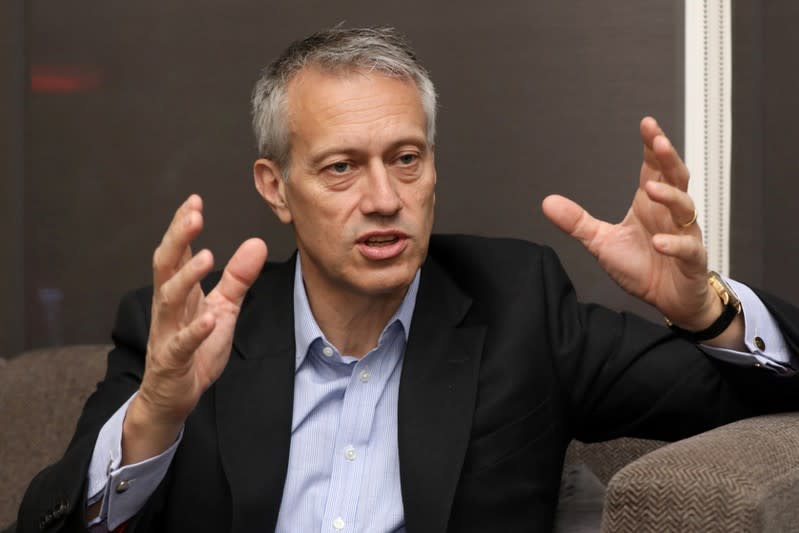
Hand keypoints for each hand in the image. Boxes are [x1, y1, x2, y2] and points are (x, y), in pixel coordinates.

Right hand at [123, 195, 266, 463]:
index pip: (176, 252)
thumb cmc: (196, 349)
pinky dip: (194, 330)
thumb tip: (257, 243)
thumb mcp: (223, 308)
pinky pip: (181, 344)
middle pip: (166, 266)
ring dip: (186, 278)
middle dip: (178, 239)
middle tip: (193, 214)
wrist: (174, 396)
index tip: (195, 200)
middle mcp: (168, 308)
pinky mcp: (173, 361)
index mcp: (179, 292)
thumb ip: (238, 277)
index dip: (182, 227)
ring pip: (169, 300)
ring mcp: (167, 334)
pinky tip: (209, 318)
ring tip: (206, 257)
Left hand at [542, 117, 722, 331]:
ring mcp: (684, 235)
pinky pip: (689, 249)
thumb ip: (578, 222)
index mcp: (650, 205)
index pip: (654, 168)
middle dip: (668, 159)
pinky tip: (660, 241)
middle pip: (676, 178)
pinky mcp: (692, 261)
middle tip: (658, 141)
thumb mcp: (602, 242)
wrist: (668, 301)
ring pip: (685, 208)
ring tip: (652, 189)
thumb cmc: (641, 266)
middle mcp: (670, 214)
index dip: (652, 147)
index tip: (647, 124)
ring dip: (670, 196)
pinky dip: (675, 244)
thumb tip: (547, 202)